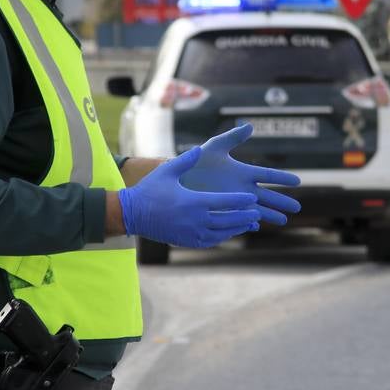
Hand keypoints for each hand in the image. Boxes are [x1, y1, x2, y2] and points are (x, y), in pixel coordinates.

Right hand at [117, 146, 260, 248]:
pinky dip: (223, 237)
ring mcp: (191, 233)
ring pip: (221, 233)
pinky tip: (229, 232)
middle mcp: (195, 220)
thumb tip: (199, 148)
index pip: (224, 202)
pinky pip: (210, 241)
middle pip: (227, 220)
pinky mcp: (186, 241)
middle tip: (257, 213)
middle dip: (244, 217)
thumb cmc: (150, 190)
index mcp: (193, 202)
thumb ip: (186, 160)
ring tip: (248, 223)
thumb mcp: (167, 171)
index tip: (252, 198)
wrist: (132, 214)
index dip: (240, 201)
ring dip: (236, 228)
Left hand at [180, 123, 301, 224]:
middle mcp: (242, 187)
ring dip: (270, 215)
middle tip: (296, 208)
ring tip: (283, 221)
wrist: (179, 178)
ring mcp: (234, 200)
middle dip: (282, 201)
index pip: (268, 175)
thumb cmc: (196, 161)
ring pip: (257, 209)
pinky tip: (256, 225)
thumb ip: (232, 137)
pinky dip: (248, 221)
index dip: (282, 178)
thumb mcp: (215, 146)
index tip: (297, 181)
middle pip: (268, 196)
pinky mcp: (224, 210)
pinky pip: (240, 217)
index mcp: (243, 172)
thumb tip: (250, 125)